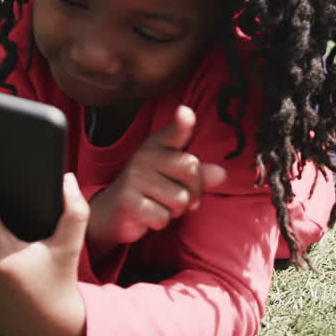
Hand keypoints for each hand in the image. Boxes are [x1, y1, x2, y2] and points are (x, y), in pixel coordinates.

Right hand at [87, 105, 226, 254]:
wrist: (113, 211)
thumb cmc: (152, 190)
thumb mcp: (175, 177)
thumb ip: (199, 174)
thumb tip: (221, 173)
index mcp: (158, 145)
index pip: (174, 132)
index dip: (182, 123)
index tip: (185, 113)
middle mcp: (145, 155)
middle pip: (191, 170)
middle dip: (192, 191)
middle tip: (177, 196)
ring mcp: (135, 177)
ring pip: (180, 199)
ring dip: (175, 210)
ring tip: (159, 204)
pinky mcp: (128, 201)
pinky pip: (163, 217)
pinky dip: (160, 222)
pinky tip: (147, 215)